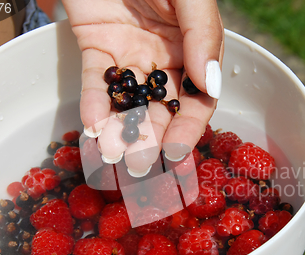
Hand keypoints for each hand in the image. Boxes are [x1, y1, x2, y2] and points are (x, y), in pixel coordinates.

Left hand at [61, 0, 223, 174]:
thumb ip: (203, 35)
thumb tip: (211, 85)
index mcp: (194, 50)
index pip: (196, 100)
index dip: (188, 129)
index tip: (177, 155)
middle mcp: (164, 59)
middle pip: (161, 109)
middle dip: (152, 140)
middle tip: (140, 168)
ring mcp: (130, 56)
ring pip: (128, 102)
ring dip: (122, 131)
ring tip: (115, 157)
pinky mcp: (96, 48)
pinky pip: (95, 82)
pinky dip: (94, 105)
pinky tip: (93, 128)